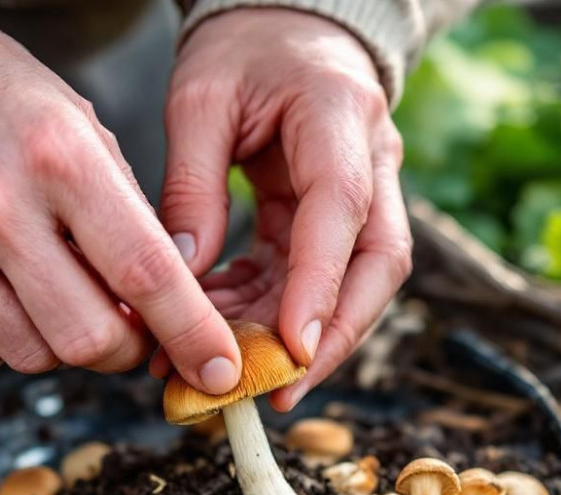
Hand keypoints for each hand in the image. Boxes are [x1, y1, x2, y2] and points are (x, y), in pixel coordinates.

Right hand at [0, 3, 241, 394]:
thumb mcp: (74, 123)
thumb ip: (123, 212)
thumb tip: (160, 305)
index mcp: (59, 158)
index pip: (145, 271)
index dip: (192, 332)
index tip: (220, 370)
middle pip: (87, 338)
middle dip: (124, 352)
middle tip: (127, 334)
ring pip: (30, 357)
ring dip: (60, 346)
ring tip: (53, 295)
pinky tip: (1, 300)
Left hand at [154, 9, 411, 409]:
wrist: (286, 23)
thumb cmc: (245, 49)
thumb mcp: (199, 98)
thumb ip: (192, 184)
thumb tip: (182, 276)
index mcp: (339, 118)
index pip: (341, 211)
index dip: (320, 287)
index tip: (291, 349)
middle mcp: (371, 161)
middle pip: (378, 265)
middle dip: (334, 336)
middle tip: (280, 392)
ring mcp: (363, 192)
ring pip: (355, 283)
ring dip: (299, 337)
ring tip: (234, 375)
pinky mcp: (336, 216)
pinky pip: (316, 276)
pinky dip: (275, 311)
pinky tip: (226, 331)